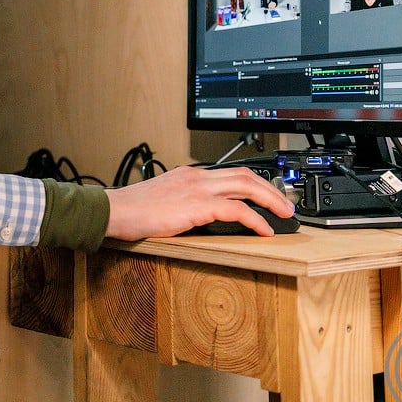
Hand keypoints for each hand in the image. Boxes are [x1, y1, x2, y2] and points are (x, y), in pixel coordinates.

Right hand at [103, 165, 294, 239]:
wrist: (115, 210)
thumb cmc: (132, 210)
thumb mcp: (164, 199)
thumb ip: (184, 201)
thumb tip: (201, 216)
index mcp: (189, 174)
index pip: (231, 172)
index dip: (255, 182)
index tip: (267, 194)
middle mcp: (196, 176)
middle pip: (245, 175)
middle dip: (271, 189)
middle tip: (285, 204)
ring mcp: (198, 188)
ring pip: (247, 186)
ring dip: (271, 200)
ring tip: (284, 214)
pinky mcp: (197, 205)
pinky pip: (237, 209)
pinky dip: (256, 219)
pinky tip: (264, 230)